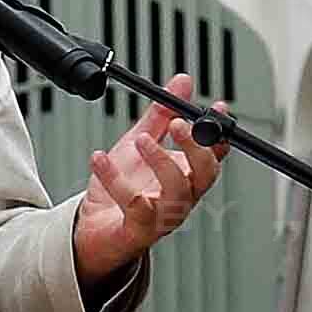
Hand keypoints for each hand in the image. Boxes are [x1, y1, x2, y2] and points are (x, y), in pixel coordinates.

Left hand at [66, 73, 225, 288]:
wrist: (92, 229)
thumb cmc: (121, 191)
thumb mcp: (137, 143)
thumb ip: (160, 115)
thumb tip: (182, 82)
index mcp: (186, 175)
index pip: (214, 153)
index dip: (219, 132)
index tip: (218, 109)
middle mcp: (182, 197)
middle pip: (206, 174)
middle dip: (197, 147)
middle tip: (180, 124)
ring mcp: (163, 215)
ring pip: (178, 192)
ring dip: (161, 162)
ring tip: (141, 140)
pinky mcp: (140, 229)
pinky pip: (134, 205)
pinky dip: (115, 179)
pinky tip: (100, 159)